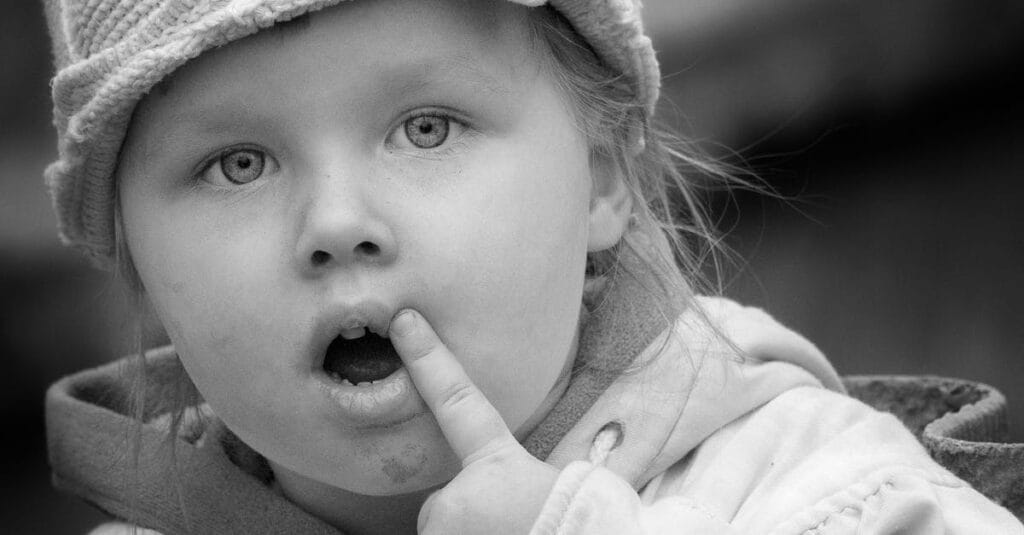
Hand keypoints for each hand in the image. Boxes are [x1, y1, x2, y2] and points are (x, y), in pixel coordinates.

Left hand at [389, 309, 559, 534]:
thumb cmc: (582, 526)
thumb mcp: (549, 491)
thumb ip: (510, 482)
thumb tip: (492, 498)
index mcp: (498, 464)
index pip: (458, 400)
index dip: (430, 358)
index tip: (405, 321)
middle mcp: (460, 494)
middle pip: (444, 503)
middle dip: (466, 516)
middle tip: (515, 526)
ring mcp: (446, 526)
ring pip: (443, 532)